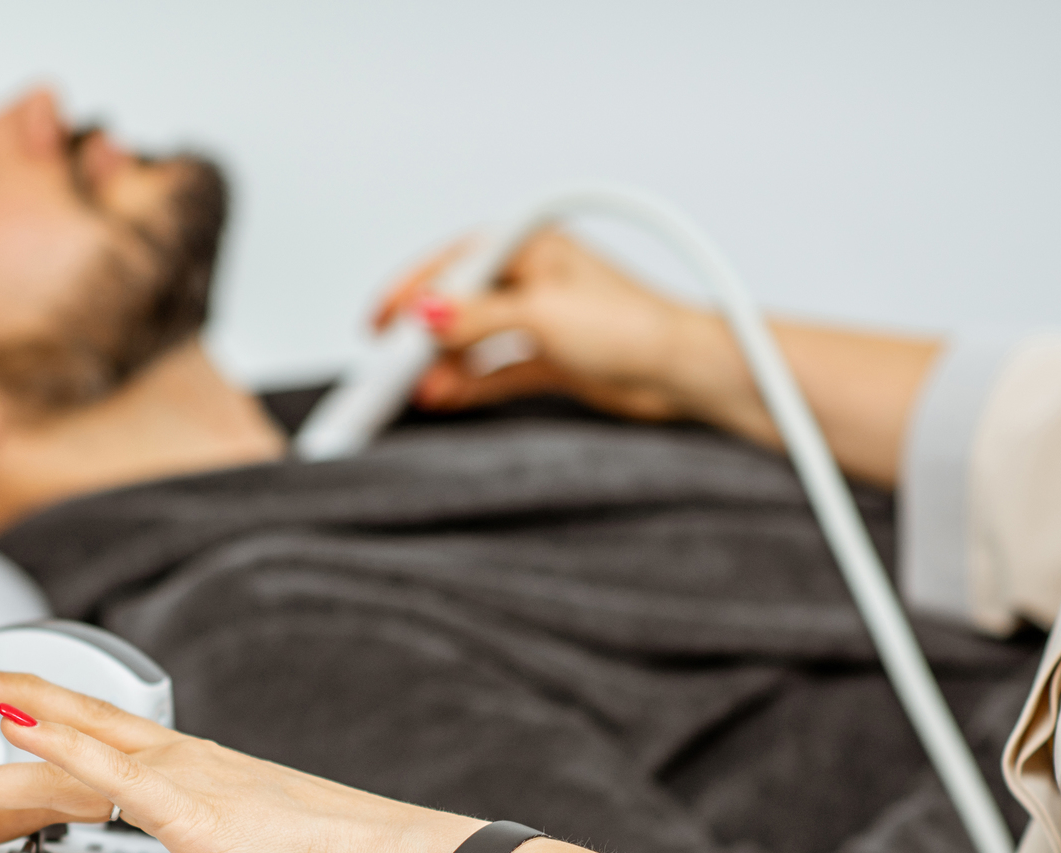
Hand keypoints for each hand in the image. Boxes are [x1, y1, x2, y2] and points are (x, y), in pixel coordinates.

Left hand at [0, 668, 477, 852]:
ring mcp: (185, 778)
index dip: (54, 725)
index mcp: (200, 777)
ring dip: (6, 722)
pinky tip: (10, 723)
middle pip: (79, 726)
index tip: (10, 713)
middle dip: (12, 703)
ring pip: (74, 739)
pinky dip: (51, 737)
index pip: (108, 743)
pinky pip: (103, 763)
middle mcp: (186, 764)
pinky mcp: (189, 801)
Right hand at [373, 227, 940, 483]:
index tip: (379, 322)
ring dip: (444, 365)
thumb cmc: (633, 327)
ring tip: (416, 389)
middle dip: (422, 336)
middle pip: (459, 304)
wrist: (681, 372)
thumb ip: (478, 317)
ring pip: (473, 341)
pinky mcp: (551, 358)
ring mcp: (541, 320)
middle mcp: (534, 280)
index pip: (454, 264)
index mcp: (532, 248)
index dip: (411, 292)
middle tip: (386, 365)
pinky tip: (443, 397)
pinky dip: (469, 383)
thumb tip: (426, 314)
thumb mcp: (542, 315)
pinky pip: (494, 369)